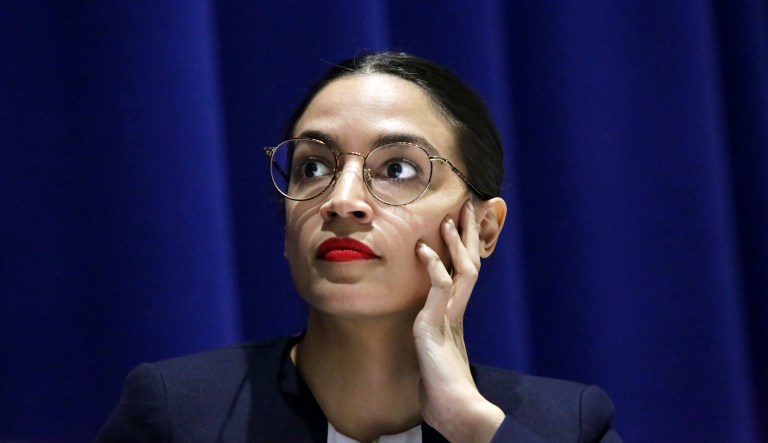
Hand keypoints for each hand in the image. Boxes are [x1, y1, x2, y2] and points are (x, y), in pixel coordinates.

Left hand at [414, 200, 504, 442]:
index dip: (463, 250)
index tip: (461, 228)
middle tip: (468, 208)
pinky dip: (434, 266)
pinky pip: (440, 287)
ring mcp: (451, 317)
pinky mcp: (438, 325)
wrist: (455, 412)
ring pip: (461, 270)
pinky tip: (424, 250)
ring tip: (449, 218)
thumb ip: (431, 345)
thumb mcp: (433, 359)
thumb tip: (424, 347)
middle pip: (469, 265)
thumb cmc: (443, 392)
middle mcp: (458, 313)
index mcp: (456, 318)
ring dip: (456, 243)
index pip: (463, 275)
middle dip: (469, 236)